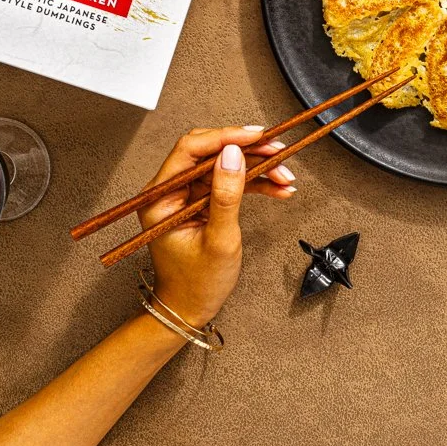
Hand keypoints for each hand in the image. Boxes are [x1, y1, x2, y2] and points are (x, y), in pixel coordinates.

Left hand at [139, 126, 297, 324]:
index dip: (225, 138)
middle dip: (247, 151)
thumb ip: (226, 195)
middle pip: (210, 153)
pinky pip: (229, 183)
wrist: (189, 309)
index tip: (255, 136)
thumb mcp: (218, 240)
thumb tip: (233, 154)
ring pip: (224, 166)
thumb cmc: (196, 284)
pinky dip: (255, 184)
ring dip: (257, 168)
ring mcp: (186, 197)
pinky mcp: (202, 203)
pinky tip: (277, 188)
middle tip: (277, 151)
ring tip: (285, 176)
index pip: (190, 150)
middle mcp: (170, 192)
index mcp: (160, 198)